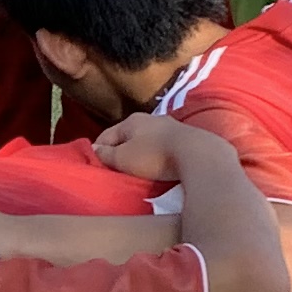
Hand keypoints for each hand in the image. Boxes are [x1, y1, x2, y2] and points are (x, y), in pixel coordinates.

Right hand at [87, 110, 208, 182]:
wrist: (197, 154)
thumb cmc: (154, 156)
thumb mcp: (124, 158)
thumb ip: (106, 155)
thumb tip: (94, 149)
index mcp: (131, 121)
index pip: (106, 136)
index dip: (98, 152)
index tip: (96, 168)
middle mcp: (150, 119)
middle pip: (127, 138)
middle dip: (120, 153)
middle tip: (116, 172)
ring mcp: (170, 127)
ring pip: (146, 142)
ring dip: (140, 155)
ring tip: (138, 172)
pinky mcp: (185, 139)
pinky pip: (163, 148)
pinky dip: (157, 157)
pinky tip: (159, 167)